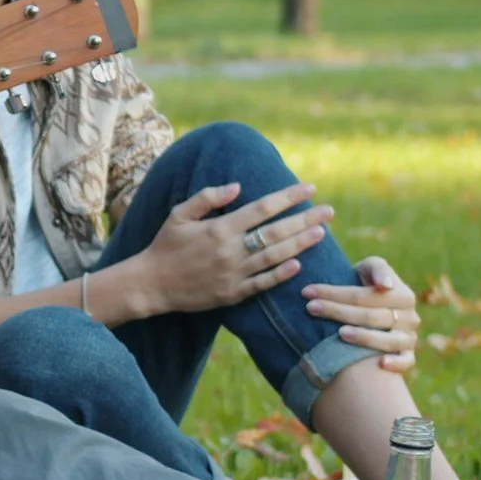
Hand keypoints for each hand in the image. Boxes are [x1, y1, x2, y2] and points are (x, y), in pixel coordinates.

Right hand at [122, 180, 330, 316]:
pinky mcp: (233, 293)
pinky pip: (263, 283)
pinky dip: (282, 274)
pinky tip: (298, 264)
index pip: (263, 208)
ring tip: (321, 232)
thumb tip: (237, 186)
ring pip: (276, 256)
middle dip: (306, 219)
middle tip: (329, 210)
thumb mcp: (178, 214)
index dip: (288, 197)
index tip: (309, 187)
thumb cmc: (165, 245)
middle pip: (277, 232)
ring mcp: (234, 273)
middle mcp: (230, 250)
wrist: (151, 284)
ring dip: (301, 244)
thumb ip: (208, 198)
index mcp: (220, 228)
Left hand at [305, 255, 419, 373]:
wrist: (372, 308)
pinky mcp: (407, 355)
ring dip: (364, 337)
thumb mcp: (370, 269)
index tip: (307, 292)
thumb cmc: (366, 284)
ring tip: (340, 333)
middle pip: (371, 317)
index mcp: (403, 295)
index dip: (336, 293)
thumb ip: (377, 269)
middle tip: (311, 309)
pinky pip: (406, 361)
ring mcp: (408, 338)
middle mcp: (409, 317)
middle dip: (338, 312)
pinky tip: (380, 363)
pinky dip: (396, 363)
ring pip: (388, 340)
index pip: (366, 295)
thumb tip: (385, 286)